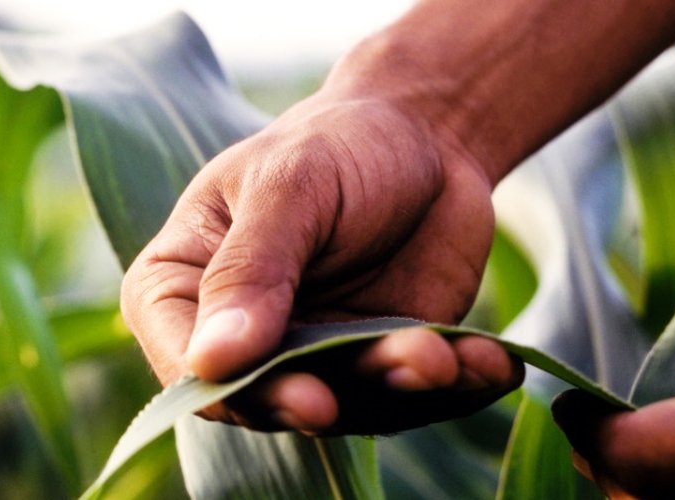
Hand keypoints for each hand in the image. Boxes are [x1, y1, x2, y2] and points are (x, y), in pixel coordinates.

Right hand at [119, 82, 521, 434]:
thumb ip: (250, 269)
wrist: (428, 136)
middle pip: (261, 399)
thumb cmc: (335, 144)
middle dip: (316, 402)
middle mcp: (241, 338)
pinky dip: (455, 383)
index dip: (232, 388)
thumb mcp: (288, 186)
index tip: (295, 391)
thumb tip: (211, 359)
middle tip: (353, 395)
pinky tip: (490, 362)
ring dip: (395, 386)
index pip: (184, 359)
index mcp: (184, 286)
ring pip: (346, 404)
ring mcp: (312, 358)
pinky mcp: (380, 366)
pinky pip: (414, 395)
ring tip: (440, 355)